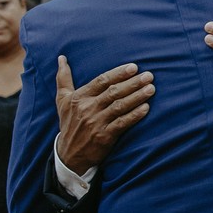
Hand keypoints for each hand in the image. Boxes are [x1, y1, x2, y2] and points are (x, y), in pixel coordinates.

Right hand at [56, 57, 153, 174]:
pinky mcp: (104, 136)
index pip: (101, 81)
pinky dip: (134, 115)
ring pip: (119, 106)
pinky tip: (146, 108)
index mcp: (79, 97)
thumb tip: (61, 57)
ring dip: (137, 97)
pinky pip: (122, 123)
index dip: (118, 73)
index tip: (134, 67)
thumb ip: (63, 78)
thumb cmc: (69, 122)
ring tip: (151, 89)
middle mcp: (87, 108)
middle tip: (149, 76)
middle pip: (113, 92)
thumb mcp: (62, 100)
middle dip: (133, 83)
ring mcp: (96, 122)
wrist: (68, 154)